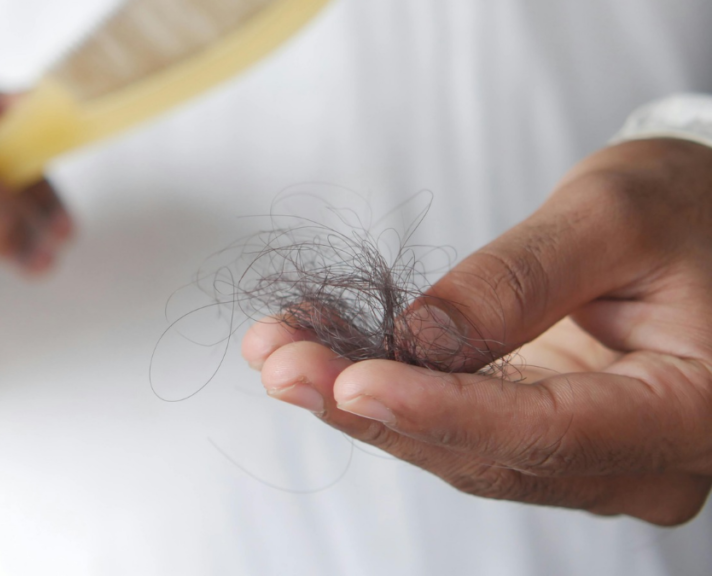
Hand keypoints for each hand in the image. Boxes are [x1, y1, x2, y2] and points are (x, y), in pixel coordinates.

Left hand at [243, 138, 711, 525]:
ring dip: (357, 399)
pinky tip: (321, 350)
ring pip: (455, 447)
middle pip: (481, 453)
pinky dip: (384, 389)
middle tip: (279, 358)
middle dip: (366, 406)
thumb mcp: (615, 217)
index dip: (436, 410)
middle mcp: (631, 461)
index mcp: (682, 415)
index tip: (347, 382)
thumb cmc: (689, 212)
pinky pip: (454, 425)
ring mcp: (583, 458)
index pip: (544, 432)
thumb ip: (521, 280)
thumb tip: (420, 335)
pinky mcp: (540, 435)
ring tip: (280, 347)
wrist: (705, 228)